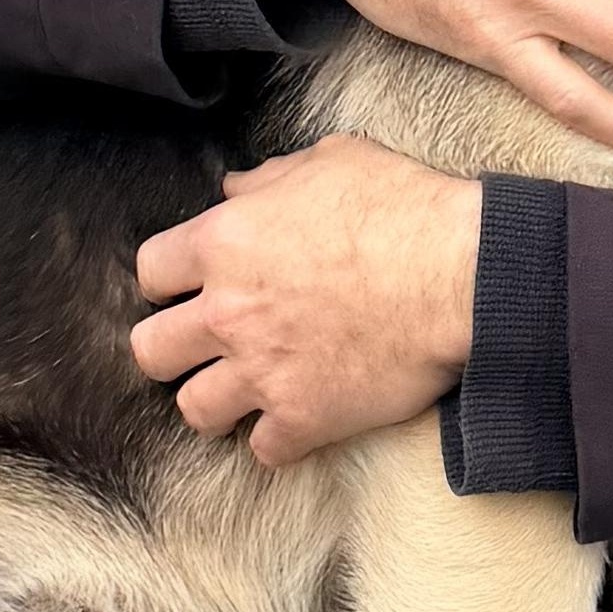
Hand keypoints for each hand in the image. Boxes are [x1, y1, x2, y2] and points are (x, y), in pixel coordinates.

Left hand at [130, 140, 480, 467]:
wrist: (462, 275)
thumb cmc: (403, 209)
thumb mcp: (332, 162)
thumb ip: (270, 178)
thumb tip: (236, 188)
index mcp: (225, 242)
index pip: (150, 271)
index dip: (169, 281)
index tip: (192, 287)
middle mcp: (228, 311)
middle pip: (151, 351)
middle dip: (175, 349)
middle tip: (207, 346)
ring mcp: (261, 371)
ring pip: (194, 409)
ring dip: (217, 400)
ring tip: (245, 391)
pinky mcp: (304, 418)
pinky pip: (263, 449)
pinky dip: (277, 439)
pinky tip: (297, 419)